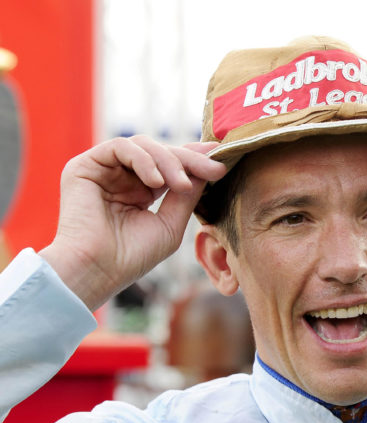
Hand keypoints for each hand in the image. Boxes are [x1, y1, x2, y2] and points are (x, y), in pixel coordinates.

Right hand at [40, 136, 226, 309]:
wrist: (96, 271)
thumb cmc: (132, 257)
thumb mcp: (170, 223)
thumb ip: (187, 195)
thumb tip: (208, 167)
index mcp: (140, 192)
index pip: (170, 166)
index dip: (195, 159)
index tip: (220, 161)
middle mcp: (121, 178)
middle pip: (161, 152)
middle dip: (190, 160)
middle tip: (213, 170)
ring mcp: (103, 171)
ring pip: (143, 145)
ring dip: (169, 161)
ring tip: (181, 186)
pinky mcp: (84, 166)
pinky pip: (120, 147)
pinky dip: (144, 159)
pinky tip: (156, 182)